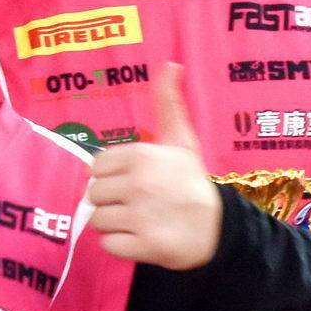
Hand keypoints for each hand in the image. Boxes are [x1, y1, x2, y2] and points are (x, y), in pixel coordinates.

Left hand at [87, 63, 224, 269]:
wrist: (217, 229)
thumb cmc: (192, 182)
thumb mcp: (181, 140)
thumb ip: (168, 103)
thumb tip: (171, 64)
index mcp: (141, 156)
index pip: (95, 168)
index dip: (110, 177)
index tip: (130, 182)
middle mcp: (139, 184)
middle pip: (94, 195)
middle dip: (111, 201)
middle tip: (136, 203)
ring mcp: (140, 216)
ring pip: (98, 221)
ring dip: (114, 224)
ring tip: (138, 221)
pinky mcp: (143, 245)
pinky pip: (108, 245)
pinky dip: (121, 245)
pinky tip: (140, 238)